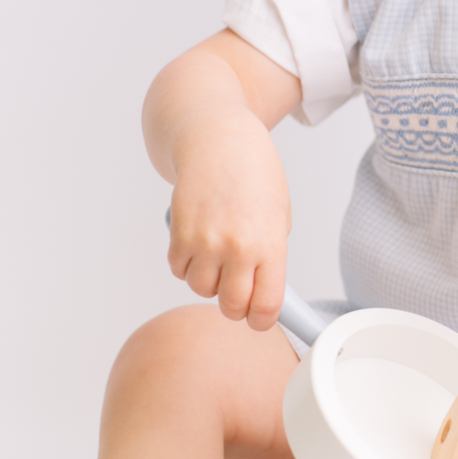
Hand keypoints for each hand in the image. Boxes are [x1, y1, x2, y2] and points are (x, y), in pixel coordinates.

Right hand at [167, 109, 291, 329]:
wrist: (219, 138)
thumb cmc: (254, 173)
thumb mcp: (279, 212)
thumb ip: (271, 252)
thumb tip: (263, 290)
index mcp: (270, 243)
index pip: (267, 306)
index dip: (262, 320)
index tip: (259, 318)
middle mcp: (238, 247)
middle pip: (232, 306)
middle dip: (235, 305)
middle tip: (238, 289)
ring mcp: (206, 241)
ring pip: (201, 289)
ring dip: (209, 280)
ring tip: (218, 254)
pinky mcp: (179, 233)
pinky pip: (179, 269)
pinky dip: (187, 263)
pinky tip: (199, 240)